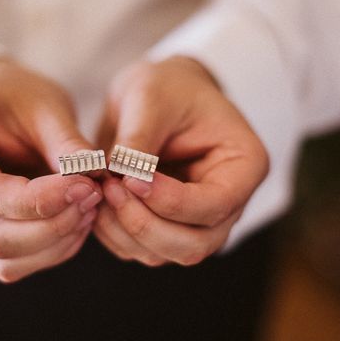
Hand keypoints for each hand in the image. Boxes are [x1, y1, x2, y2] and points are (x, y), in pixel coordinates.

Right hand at [0, 57, 101, 281]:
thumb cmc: (14, 95)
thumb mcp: (44, 105)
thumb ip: (67, 144)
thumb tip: (96, 177)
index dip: (41, 201)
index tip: (85, 185)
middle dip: (54, 225)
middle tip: (94, 194)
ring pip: (5, 261)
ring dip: (55, 243)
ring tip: (88, 206)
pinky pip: (13, 264)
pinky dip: (51, 251)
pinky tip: (76, 221)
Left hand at [94, 56, 268, 265]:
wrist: (157, 94)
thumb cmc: (166, 87)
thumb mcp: (151, 98)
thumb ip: (138, 140)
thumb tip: (120, 178)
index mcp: (243, 166)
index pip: (216, 204)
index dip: (172, 201)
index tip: (130, 178)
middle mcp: (226, 203)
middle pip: (194, 244)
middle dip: (145, 225)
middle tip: (109, 188)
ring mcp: (197, 220)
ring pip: (165, 253)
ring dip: (124, 232)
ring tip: (99, 190)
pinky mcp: (166, 226)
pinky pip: (140, 248)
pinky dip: (114, 234)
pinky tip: (96, 201)